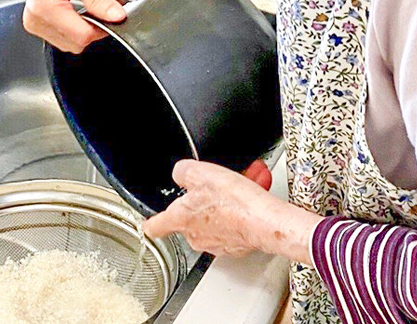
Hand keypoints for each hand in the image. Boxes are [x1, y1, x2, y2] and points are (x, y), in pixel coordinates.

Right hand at [22, 0, 126, 53]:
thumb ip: (100, 0)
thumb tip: (116, 16)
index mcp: (44, 6)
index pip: (81, 36)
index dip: (100, 29)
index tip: (108, 18)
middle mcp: (34, 17)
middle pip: (75, 43)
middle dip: (90, 30)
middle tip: (95, 10)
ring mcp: (33, 23)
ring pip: (69, 44)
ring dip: (80, 30)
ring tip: (81, 8)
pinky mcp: (35, 25)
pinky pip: (61, 38)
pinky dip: (72, 29)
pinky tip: (73, 13)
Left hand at [143, 160, 321, 264]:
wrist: (266, 222)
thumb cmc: (234, 203)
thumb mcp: (200, 172)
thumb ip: (183, 171)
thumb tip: (181, 173)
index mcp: (180, 219)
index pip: (155, 226)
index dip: (152, 222)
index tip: (150, 222)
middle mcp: (196, 236)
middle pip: (192, 216)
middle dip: (205, 198)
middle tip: (217, 184)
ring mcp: (217, 242)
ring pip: (216, 216)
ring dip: (227, 199)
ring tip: (242, 182)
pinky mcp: (237, 244)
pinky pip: (235, 223)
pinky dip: (242, 209)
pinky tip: (252, 194)